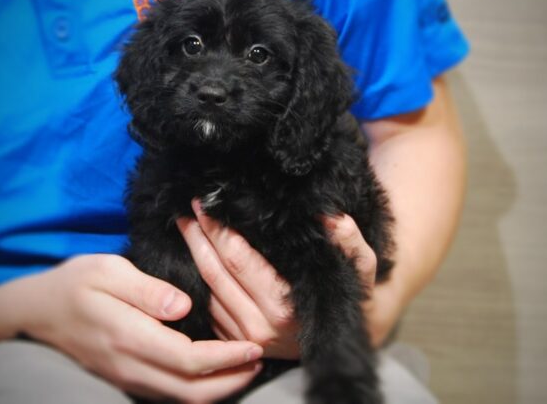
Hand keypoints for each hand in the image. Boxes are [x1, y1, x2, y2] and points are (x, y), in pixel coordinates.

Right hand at [0, 254, 262, 402]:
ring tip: (246, 367)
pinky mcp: (127, 377)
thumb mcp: (107, 270)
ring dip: (218, 388)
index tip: (252, 346)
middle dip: (231, 380)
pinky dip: (198, 387)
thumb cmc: (74, 283)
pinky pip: (169, 393)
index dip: (225, 358)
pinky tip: (215, 370)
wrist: (38, 310)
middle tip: (259, 360)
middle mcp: (130, 365)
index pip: (187, 359)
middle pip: (190, 390)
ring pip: (181, 398)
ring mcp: (128, 376)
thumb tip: (183, 305)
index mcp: (128, 336)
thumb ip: (146, 289)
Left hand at [177, 199, 397, 356]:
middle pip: (214, 273)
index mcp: (284, 307)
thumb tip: (329, 215)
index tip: (206, 202)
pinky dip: (197, 280)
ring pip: (206, 291)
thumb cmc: (348, 294)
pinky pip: (207, 308)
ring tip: (186, 226)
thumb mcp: (360, 265)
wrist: (341, 337)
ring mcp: (243, 339)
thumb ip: (349, 240)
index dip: (218, 230)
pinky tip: (196, 255)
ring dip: (192, 255)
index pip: (238, 260)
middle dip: (197, 237)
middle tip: (187, 208)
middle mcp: (259, 327)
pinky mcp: (234, 343)